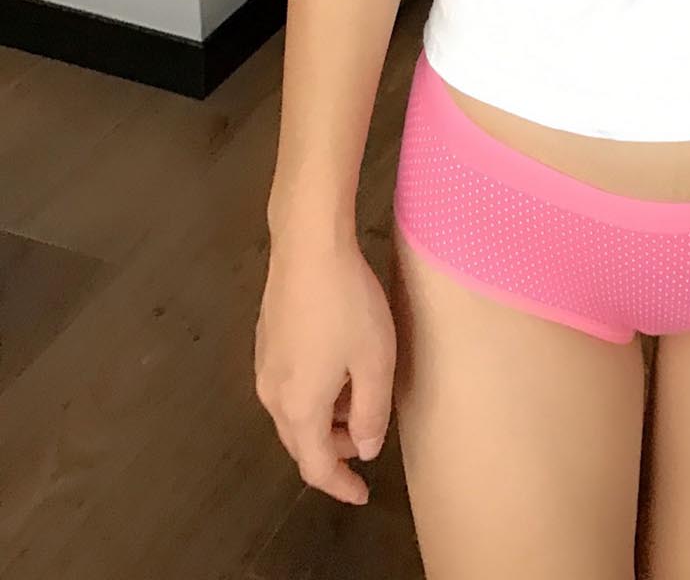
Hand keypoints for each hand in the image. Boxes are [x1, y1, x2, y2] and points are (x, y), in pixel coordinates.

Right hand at [255, 234, 394, 506]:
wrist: (308, 246)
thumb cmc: (347, 304)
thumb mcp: (374, 361)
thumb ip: (370, 413)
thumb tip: (363, 448)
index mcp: (299, 407)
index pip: (315, 466)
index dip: (339, 485)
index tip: (362, 493)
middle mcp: (272, 394)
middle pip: (300, 441)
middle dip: (332, 451)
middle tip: (366, 442)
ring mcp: (264, 365)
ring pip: (293, 413)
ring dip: (324, 420)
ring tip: (358, 400)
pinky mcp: (265, 340)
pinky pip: (288, 386)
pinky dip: (312, 395)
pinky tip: (337, 370)